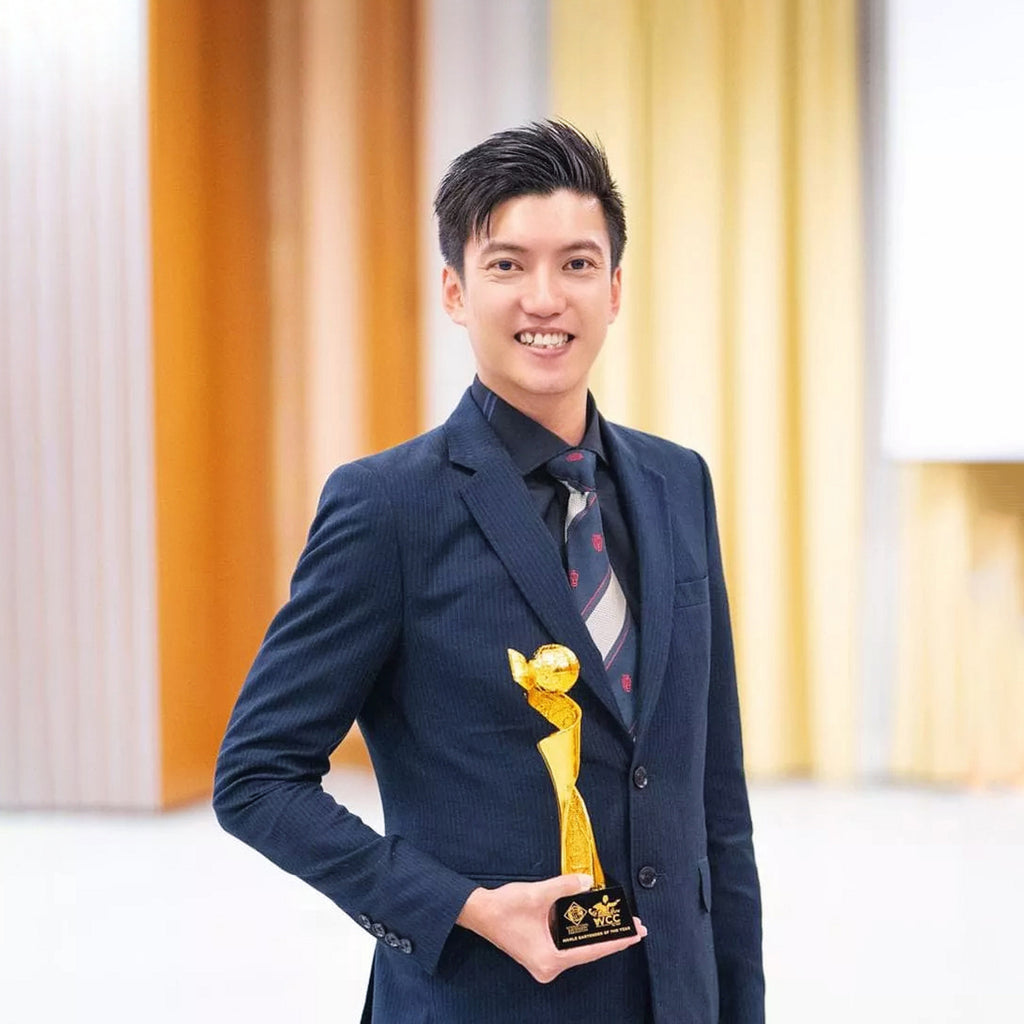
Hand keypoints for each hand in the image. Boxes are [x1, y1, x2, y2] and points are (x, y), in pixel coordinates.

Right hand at [455, 873, 646, 983]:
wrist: (479, 912)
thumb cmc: (504, 908)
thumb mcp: (537, 895)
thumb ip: (564, 887)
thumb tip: (587, 880)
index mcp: (550, 960)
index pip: (591, 951)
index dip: (615, 941)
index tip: (635, 934)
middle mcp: (549, 966)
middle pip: (588, 952)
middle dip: (611, 937)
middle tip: (634, 926)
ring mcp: (545, 961)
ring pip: (580, 948)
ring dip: (597, 934)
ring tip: (619, 922)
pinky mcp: (541, 952)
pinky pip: (569, 944)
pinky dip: (582, 933)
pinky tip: (594, 921)